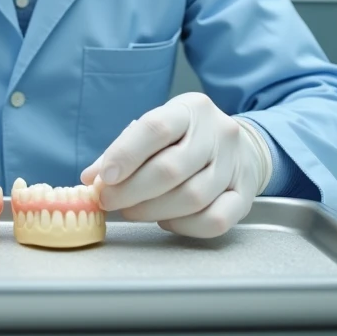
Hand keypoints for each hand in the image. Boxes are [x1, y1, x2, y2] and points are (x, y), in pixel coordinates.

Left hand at [80, 92, 269, 237]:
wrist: (242, 148)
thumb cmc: (188, 140)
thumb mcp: (158, 130)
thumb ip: (123, 151)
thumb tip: (91, 177)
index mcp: (191, 109)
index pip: (156, 128)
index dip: (125, 154)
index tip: (104, 178)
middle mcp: (218, 133)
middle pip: (171, 169)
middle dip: (132, 191)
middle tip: (110, 201)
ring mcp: (235, 164)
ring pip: (192, 197)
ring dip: (153, 210)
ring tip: (134, 211)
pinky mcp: (245, 195)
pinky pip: (215, 220)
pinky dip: (185, 226)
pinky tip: (167, 219)